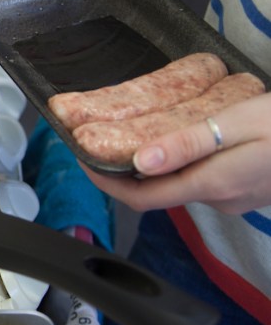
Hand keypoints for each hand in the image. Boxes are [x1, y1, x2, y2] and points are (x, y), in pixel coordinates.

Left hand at [81, 92, 270, 214]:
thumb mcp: (238, 125)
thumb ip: (188, 145)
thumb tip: (140, 162)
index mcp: (210, 184)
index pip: (140, 197)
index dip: (104, 182)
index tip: (79, 157)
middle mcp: (218, 199)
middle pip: (155, 192)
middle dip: (121, 170)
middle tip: (98, 140)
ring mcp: (234, 198)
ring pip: (177, 184)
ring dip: (150, 165)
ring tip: (128, 134)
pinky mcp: (245, 189)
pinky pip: (199, 179)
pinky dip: (177, 163)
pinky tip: (175, 140)